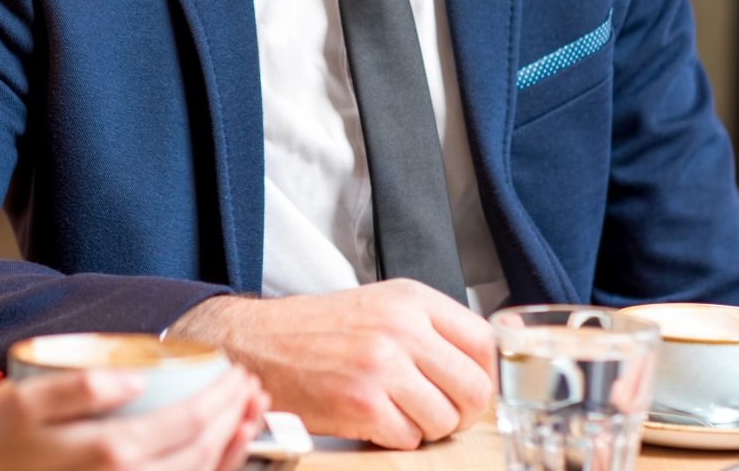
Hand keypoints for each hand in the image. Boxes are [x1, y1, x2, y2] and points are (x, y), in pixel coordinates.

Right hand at [0, 366, 269, 470]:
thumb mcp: (22, 401)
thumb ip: (78, 390)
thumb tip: (133, 379)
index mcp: (106, 455)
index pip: (186, 426)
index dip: (220, 399)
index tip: (236, 372)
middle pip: (201, 456)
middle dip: (233, 418)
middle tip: (248, 386)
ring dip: (231, 448)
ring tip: (246, 414)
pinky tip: (221, 451)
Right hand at [165, 280, 494, 448]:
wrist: (255, 343)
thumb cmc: (314, 330)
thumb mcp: (378, 306)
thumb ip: (427, 327)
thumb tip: (475, 365)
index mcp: (410, 299)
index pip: (483, 342)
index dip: (483, 375)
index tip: (469, 388)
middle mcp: (401, 327)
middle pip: (474, 387)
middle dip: (460, 412)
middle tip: (437, 412)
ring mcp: (383, 365)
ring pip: (445, 420)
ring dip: (425, 428)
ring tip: (396, 413)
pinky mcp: (363, 402)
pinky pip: (409, 439)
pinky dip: (394, 439)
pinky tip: (371, 420)